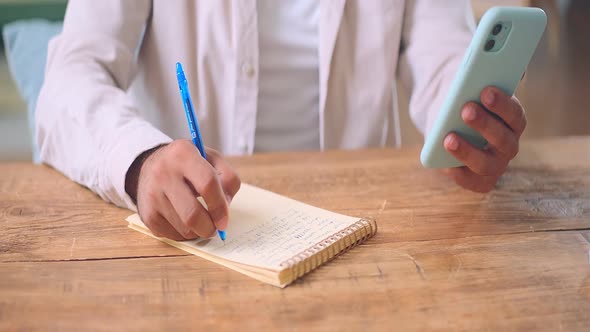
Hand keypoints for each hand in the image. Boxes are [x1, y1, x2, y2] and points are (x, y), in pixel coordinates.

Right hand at [125, 140, 240, 239]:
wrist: (151, 166)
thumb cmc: (188, 165)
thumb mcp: (211, 159)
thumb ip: (228, 178)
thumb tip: (226, 207)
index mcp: (183, 154)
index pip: (208, 184)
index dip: (220, 206)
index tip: (225, 220)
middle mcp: (164, 173)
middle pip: (192, 214)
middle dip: (209, 227)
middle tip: (215, 228)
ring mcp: (152, 194)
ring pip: (184, 228)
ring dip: (198, 231)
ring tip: (200, 220)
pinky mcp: (147, 213)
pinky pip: (172, 235)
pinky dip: (184, 234)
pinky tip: (184, 220)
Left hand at [443, 86, 525, 192]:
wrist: (450, 124)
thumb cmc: (464, 104)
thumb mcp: (469, 91)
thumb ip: (476, 83)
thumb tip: (475, 73)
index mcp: (514, 121)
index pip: (515, 114)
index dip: (502, 104)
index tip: (485, 91)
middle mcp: (509, 145)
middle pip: (502, 139)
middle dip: (484, 124)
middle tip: (466, 109)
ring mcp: (495, 165)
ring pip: (486, 163)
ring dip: (467, 151)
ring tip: (448, 139)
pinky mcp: (478, 180)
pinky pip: (470, 180)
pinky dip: (456, 172)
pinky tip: (444, 163)